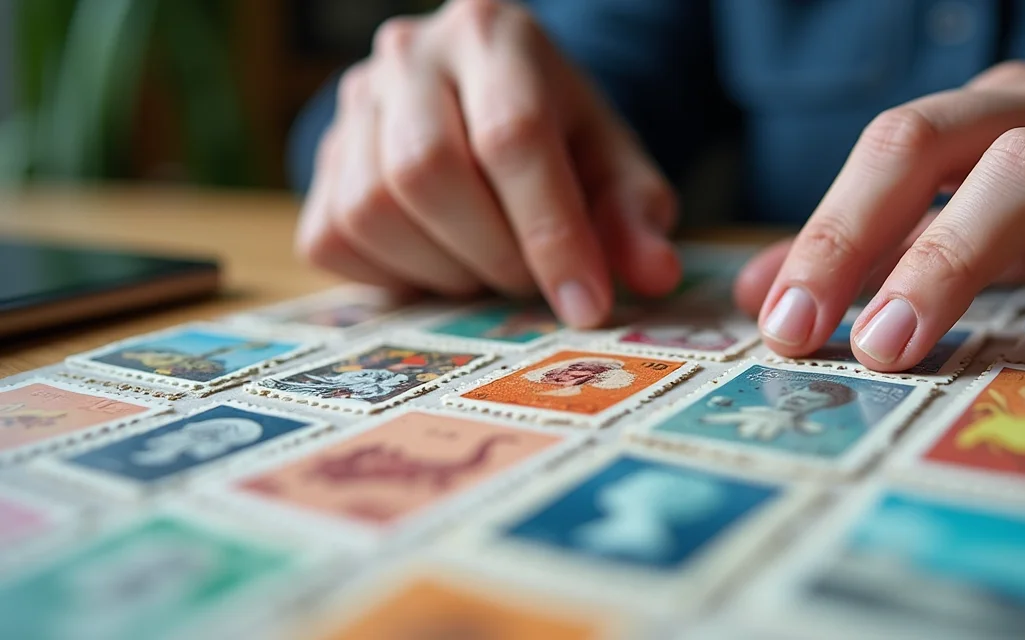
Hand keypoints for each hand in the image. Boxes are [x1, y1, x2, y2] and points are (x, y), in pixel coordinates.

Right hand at [296, 0, 679, 327]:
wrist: (479, 104)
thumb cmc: (556, 136)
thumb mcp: (610, 162)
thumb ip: (634, 214)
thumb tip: (655, 276)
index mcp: (495, 34)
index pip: (512, 136)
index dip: (551, 232)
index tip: (586, 305)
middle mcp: (408, 53)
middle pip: (427, 171)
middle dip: (492, 252)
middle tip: (530, 280)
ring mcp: (351, 103)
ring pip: (372, 209)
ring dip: (443, 270)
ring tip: (486, 267)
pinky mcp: (316, 160)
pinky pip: (333, 239)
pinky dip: (393, 274)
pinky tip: (439, 261)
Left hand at [741, 62, 1024, 369]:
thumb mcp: (989, 229)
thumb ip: (884, 254)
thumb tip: (762, 292)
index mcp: (994, 114)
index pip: (887, 151)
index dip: (823, 231)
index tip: (775, 320)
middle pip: (935, 143)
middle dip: (857, 234)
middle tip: (806, 329)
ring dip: (952, 258)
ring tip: (893, 343)